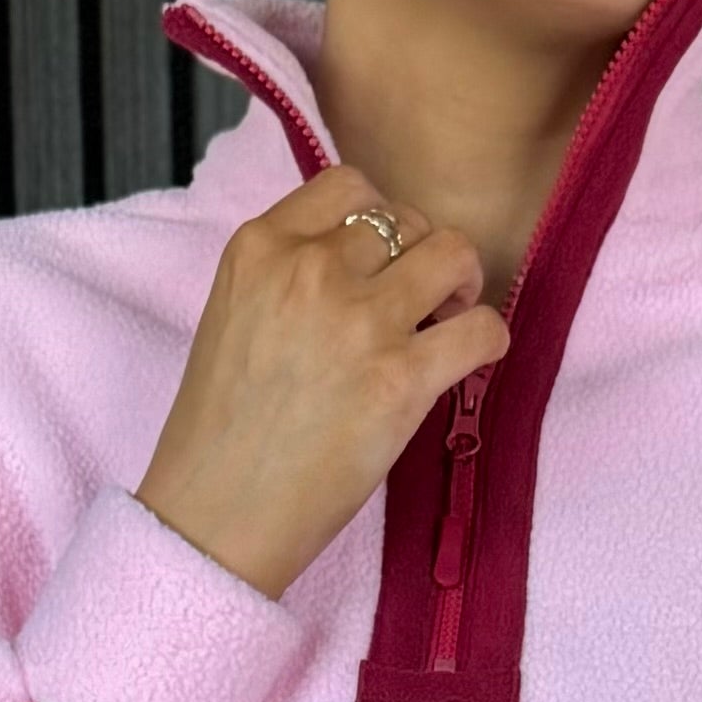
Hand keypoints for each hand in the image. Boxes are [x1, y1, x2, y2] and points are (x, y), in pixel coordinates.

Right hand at [135, 167, 510, 602]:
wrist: (213, 516)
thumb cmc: (218, 432)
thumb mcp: (232, 317)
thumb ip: (286, 276)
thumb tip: (361, 263)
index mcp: (260, 247)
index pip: (348, 184)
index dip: (378, 218)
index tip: (380, 258)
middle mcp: (311, 270)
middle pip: (404, 220)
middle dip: (419, 255)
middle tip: (418, 301)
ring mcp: (359, 321)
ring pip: (453, 254)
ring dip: (461, 284)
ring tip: (446, 320)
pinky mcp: (401, 379)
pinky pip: (483, 328)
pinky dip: (488, 340)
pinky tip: (469, 362)